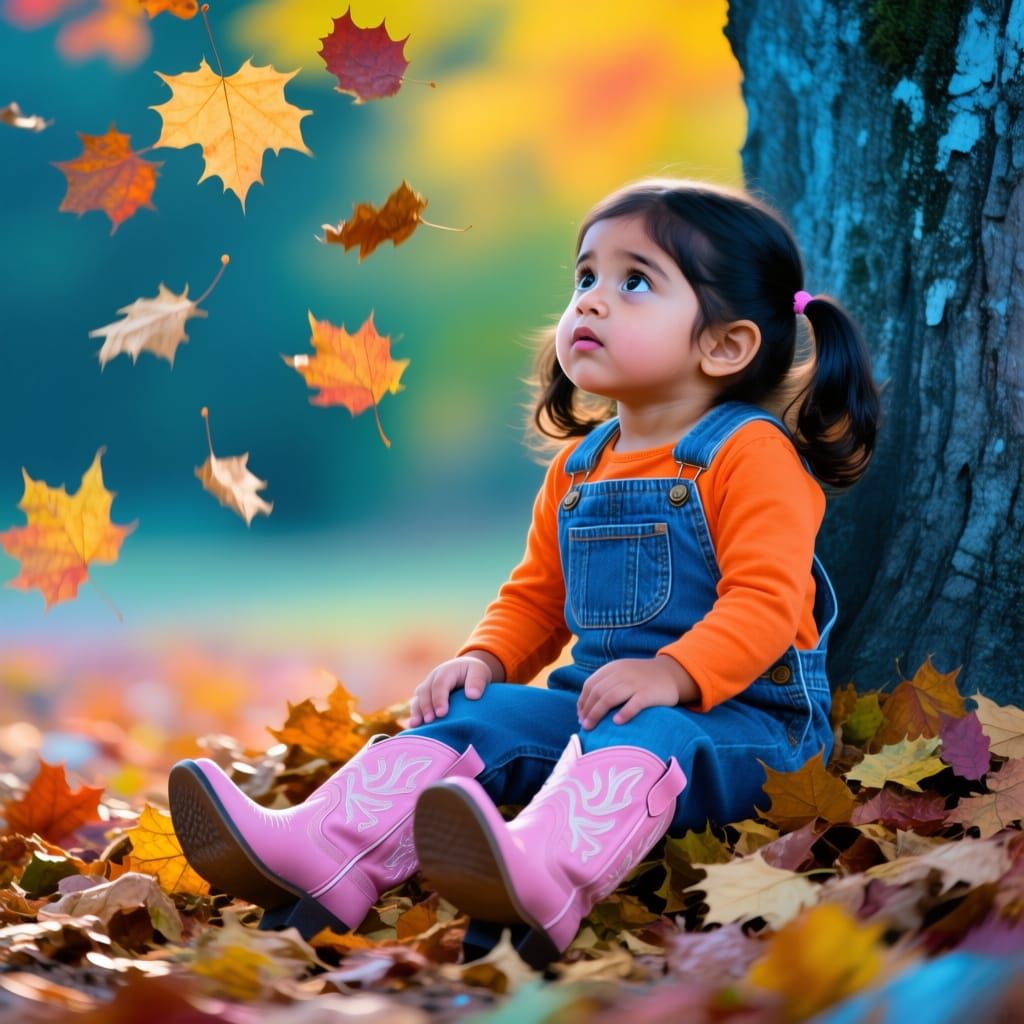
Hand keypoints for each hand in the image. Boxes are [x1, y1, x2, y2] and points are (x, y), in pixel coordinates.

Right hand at [408, 654, 494, 725]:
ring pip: (418, 698)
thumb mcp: (480, 672)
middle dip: (426, 707)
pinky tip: (414, 726)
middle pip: (425, 692)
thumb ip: (477, 681)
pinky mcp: (425, 696)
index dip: (439, 699)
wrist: (466, 669)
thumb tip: (473, 696)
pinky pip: (416, 705)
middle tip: (430, 721)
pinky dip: (415, 715)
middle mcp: (433, 678)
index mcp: (447, 671)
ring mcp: (427, 687)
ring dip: (417, 712)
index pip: (440, 684)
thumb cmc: (474, 672)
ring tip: (416, 725)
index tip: (442, 713)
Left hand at [577, 655, 698, 728]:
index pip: (590, 684)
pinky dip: (624, 713)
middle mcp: (622, 674)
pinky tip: (617, 722)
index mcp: (613, 668)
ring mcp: (635, 683)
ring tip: (592, 727)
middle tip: (585, 725)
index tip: (580, 716)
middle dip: (588, 710)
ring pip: (610, 698)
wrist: (671, 673)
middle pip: (598, 692)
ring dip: (598, 714)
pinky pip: (634, 703)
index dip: (583, 701)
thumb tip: (586, 708)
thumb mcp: (622, 673)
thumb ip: (606, 684)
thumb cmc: (642, 678)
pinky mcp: (648, 693)